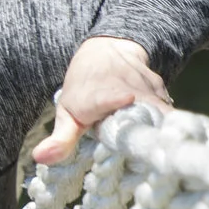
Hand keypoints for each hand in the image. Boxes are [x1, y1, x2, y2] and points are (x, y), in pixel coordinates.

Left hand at [33, 37, 171, 164]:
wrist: (107, 51)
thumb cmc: (83, 91)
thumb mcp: (68, 114)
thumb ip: (61, 139)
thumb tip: (40, 157)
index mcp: (96, 95)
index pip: (107, 95)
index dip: (116, 97)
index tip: (128, 98)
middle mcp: (124, 88)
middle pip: (143, 110)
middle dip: (150, 129)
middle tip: (155, 154)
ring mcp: (145, 87)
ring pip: (161, 112)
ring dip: (161, 131)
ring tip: (164, 153)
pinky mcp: (161, 88)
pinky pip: (168, 111)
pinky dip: (168, 126)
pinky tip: (166, 141)